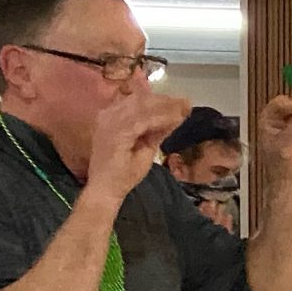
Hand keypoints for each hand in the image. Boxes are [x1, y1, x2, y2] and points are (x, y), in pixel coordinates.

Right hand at [85, 86, 192, 205]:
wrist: (105, 191)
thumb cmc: (122, 173)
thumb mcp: (145, 148)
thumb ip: (156, 132)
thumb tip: (173, 117)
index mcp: (113, 117)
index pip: (138, 101)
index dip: (160, 100)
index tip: (181, 102)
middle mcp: (109, 115)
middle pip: (141, 99)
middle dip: (166, 101)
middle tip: (186, 103)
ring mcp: (110, 123)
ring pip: (142, 106)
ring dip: (166, 107)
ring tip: (184, 109)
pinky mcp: (115, 133)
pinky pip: (142, 120)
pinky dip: (161, 118)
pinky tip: (176, 119)